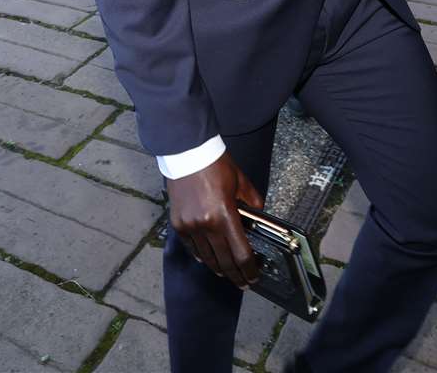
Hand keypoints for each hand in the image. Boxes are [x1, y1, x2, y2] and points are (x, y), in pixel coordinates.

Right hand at [166, 153, 263, 288]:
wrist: (187, 153)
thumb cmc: (216, 165)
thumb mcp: (241, 182)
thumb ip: (252, 203)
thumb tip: (257, 218)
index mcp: (224, 215)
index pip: (240, 253)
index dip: (249, 269)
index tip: (254, 277)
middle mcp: (206, 225)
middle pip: (224, 261)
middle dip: (236, 275)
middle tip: (243, 283)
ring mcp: (190, 226)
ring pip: (207, 257)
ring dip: (219, 267)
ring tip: (227, 273)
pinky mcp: (178, 224)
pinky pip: (192, 247)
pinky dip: (202, 256)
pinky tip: (209, 260)